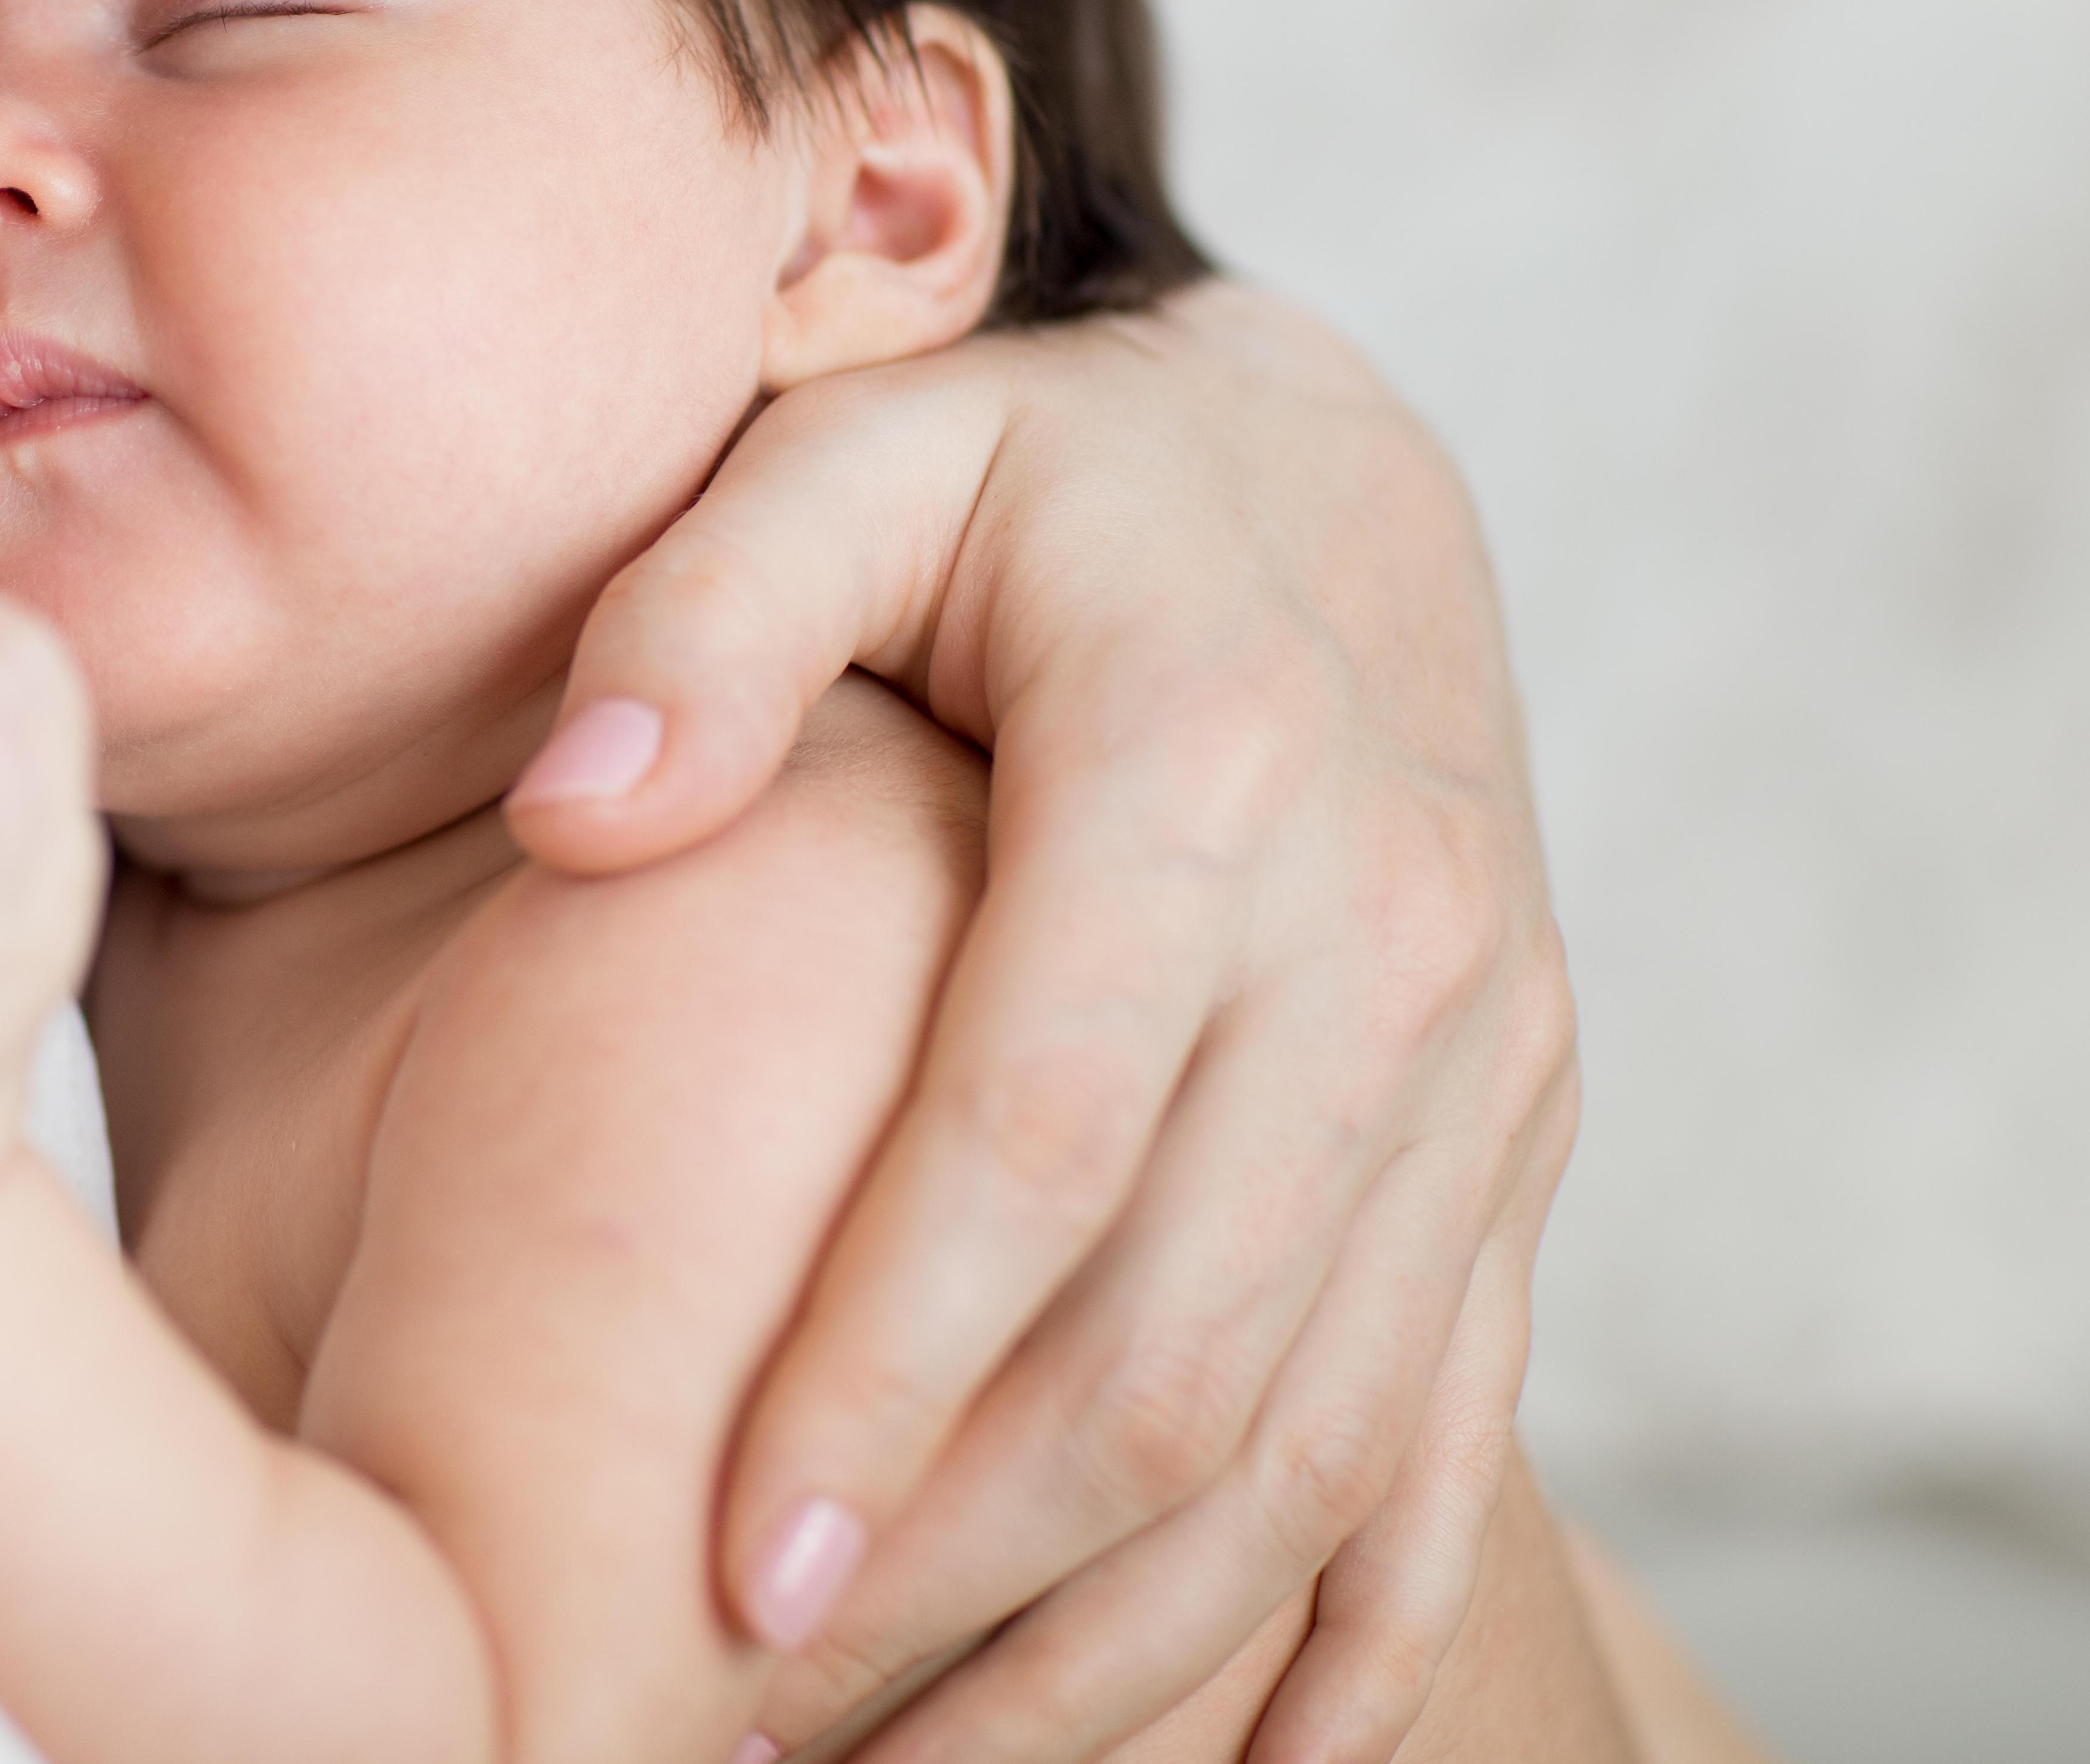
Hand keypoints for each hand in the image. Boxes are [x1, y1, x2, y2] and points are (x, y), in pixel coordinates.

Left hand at [507, 281, 1579, 1763]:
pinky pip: (1454, 1430)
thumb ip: (702, 609)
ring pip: (1319, 1438)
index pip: (1036, 1136)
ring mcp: (1484, 1064)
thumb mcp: (859, 454)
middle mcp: (1388, 937)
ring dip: (1132, 1654)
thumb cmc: (1031, 479)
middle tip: (765, 1735)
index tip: (727, 1568)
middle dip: (975, 1575)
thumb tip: (570, 815)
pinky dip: (1350, 1627)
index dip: (884, 1370)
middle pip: (1183, 1338)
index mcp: (1206, 767)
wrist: (1329, 478)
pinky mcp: (1519, 1143)